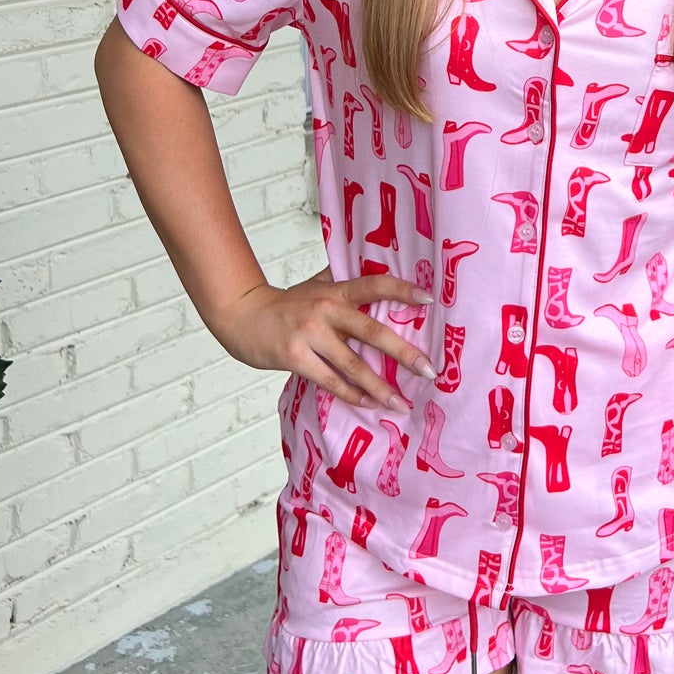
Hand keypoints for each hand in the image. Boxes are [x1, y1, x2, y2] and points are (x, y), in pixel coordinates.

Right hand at [213, 271, 437, 414]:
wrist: (243, 316)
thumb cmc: (285, 305)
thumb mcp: (314, 285)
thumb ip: (341, 280)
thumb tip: (375, 269)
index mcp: (336, 290)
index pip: (374, 285)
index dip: (402, 290)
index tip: (430, 299)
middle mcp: (326, 310)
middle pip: (372, 331)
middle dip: (404, 353)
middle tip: (429, 370)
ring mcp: (311, 335)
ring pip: (353, 365)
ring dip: (380, 387)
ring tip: (401, 403)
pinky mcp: (296, 358)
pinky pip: (331, 381)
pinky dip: (353, 395)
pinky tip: (370, 404)